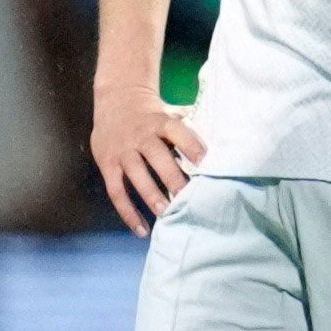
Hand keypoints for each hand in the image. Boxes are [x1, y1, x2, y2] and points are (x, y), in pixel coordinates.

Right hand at [90, 85, 204, 235]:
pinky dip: (128, 212)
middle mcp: (141, 136)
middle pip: (157, 157)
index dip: (192, 147)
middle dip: (173, 178)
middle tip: (187, 197)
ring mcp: (122, 151)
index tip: (207, 164)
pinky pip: (117, 192)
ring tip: (167, 214)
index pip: (179, 133)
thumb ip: (190, 128)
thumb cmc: (154, 114)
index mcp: (161, 122)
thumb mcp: (171, 112)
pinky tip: (142, 229)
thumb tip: (224, 142)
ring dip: (151, 196)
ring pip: (136, 175)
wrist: (117, 100)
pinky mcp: (107, 165)